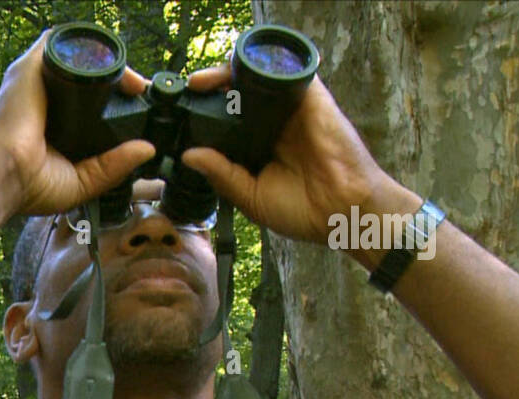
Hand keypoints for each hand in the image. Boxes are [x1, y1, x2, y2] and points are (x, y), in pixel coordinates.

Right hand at [0, 30, 157, 216]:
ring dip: (106, 62)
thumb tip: (146, 149)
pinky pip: (63, 43)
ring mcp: (36, 80)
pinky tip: (113, 66)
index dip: (114, 100)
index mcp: (53, 124)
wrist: (4, 176)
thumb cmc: (29, 186)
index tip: (137, 106)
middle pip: (85, 76)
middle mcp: (43, 98)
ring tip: (131, 82)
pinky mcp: (30, 67)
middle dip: (115, 79)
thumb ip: (113, 167)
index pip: (87, 101)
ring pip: (78, 57)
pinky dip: (89, 48)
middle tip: (138, 93)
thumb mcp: (83, 181)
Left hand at [180, 66, 407, 244]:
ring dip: (226, 75)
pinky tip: (235, 73)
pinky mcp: (310, 99)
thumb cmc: (301, 210)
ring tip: (201, 83)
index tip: (177, 119)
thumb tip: (189, 155)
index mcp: (257, 147)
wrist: (341, 211)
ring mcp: (290, 110)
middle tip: (187, 94)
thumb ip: (221, 175)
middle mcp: (272, 124)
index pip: (225, 122)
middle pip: (237, 96)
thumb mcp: (250, 195)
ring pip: (255, 79)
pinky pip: (284, 72)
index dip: (202, 116)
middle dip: (210, 91)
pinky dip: (260, 67)